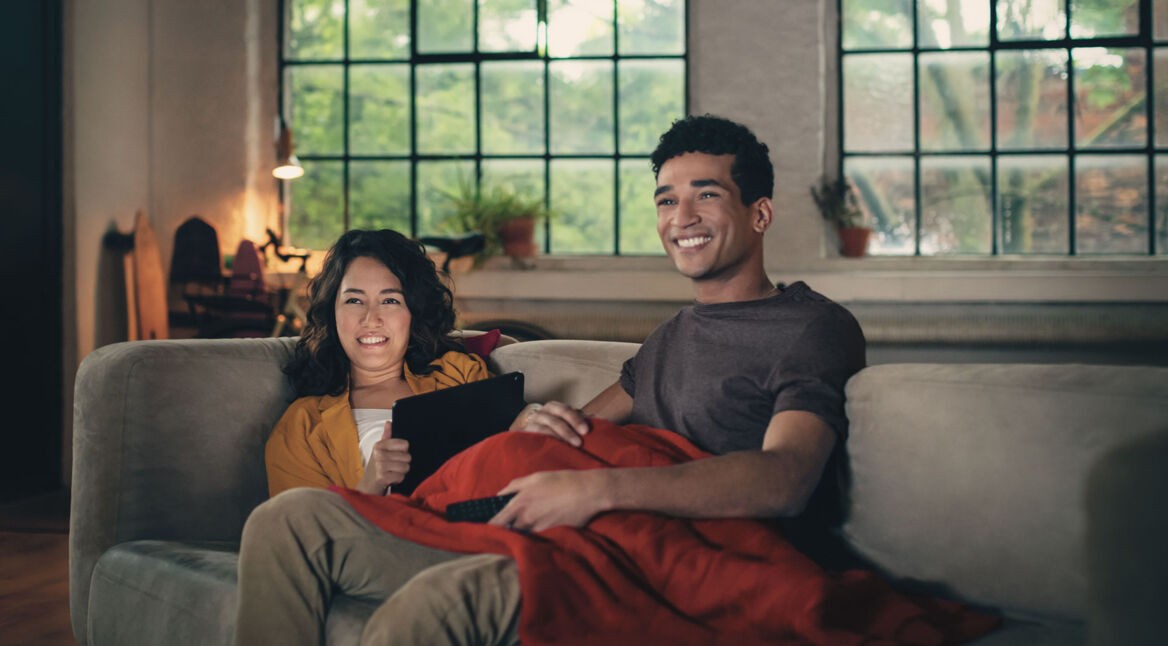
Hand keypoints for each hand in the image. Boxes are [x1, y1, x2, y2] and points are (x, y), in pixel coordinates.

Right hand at [356, 421, 409, 494]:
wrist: (368, 485)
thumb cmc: (377, 466)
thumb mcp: (380, 450)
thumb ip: (387, 436)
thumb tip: (389, 423)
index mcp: (380, 445)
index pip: (405, 444)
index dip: (403, 451)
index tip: (395, 455)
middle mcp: (379, 454)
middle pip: (407, 457)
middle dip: (403, 463)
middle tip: (393, 466)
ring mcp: (380, 466)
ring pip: (406, 467)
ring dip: (401, 472)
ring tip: (392, 472)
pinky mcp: (382, 477)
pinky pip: (401, 476)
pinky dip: (398, 479)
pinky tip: (391, 479)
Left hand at [488, 470, 608, 531]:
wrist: (587, 492)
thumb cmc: (561, 481)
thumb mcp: (535, 477)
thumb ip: (514, 486)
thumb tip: (499, 495)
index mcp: (519, 502)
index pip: (496, 522)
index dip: (488, 528)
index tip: (483, 530)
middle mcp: (526, 518)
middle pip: (508, 533)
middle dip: (504, 534)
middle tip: (501, 535)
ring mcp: (539, 528)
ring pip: (523, 537)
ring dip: (520, 536)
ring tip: (522, 533)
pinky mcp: (551, 535)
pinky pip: (537, 539)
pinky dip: (535, 538)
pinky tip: (539, 532)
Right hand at [510, 401, 589, 446]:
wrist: (534, 439)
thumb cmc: (558, 431)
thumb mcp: (569, 424)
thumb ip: (581, 422)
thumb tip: (600, 423)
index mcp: (553, 407)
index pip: (565, 410)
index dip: (576, 420)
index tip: (586, 431)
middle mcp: (541, 414)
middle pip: (555, 420)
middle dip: (568, 431)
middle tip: (579, 443)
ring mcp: (531, 425)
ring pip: (543, 430)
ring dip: (557, 439)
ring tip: (568, 449)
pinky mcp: (524, 437)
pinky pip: (533, 440)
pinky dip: (543, 445)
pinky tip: (552, 452)